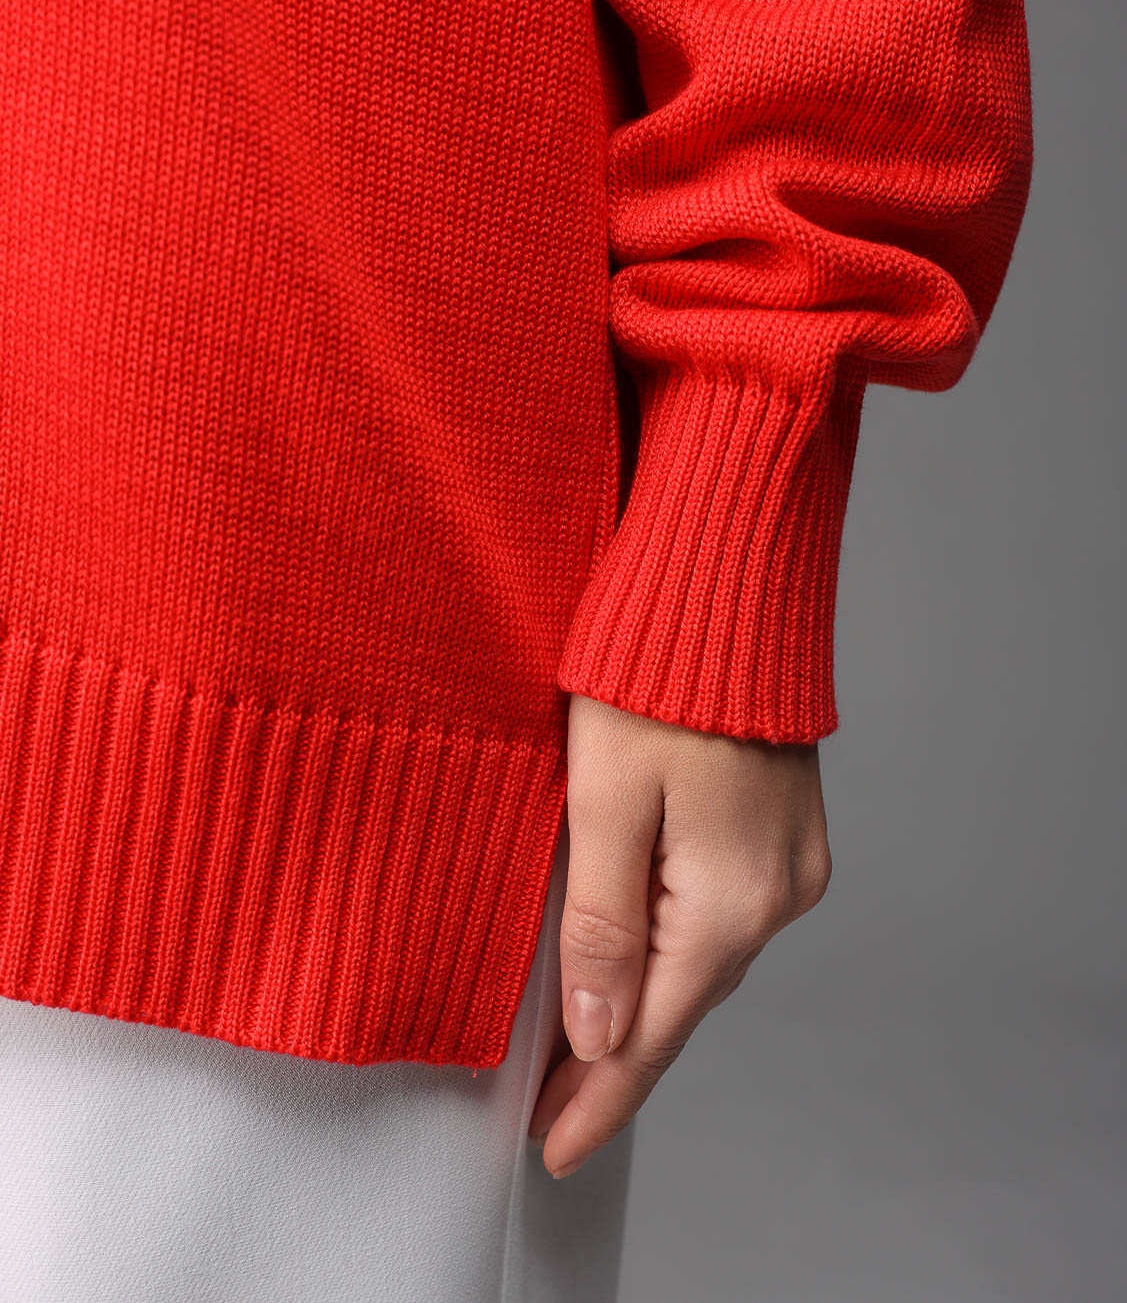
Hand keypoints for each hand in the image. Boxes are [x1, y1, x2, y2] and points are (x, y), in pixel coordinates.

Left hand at [528, 692, 831, 1178]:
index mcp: (729, 901)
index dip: (599, 1103)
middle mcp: (776, 895)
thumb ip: (602, 925)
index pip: (653, 1035)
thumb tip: (598, 1036)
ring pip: (704, 960)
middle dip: (614, 1059)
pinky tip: (639, 954)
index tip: (554, 1151)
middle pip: (683, 1004)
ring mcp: (791, 863)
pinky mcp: (786, 832)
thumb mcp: (604, 803)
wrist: (726, 592)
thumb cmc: (654, 680)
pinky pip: (722, 915)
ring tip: (581, 1043)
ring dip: (646, 1000)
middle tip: (550, 1107)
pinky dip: (675, 945)